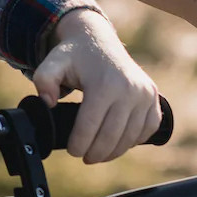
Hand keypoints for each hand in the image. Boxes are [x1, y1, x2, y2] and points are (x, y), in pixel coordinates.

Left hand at [30, 8, 161, 162]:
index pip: (91, 126)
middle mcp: (130, 89)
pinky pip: (148, 128)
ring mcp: (145, 94)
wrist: (98, 39)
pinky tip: (119, 143)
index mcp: (104, 83)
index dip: (80, 143)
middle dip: (97, 152)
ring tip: (99, 154)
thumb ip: (43, 80)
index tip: (73, 152)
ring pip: (131, 136)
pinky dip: (134, 140)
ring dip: (114, 150)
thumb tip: (48, 103)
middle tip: (85, 157)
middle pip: (112, 135)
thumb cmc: (74, 55)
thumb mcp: (52, 62)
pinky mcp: (154, 97)